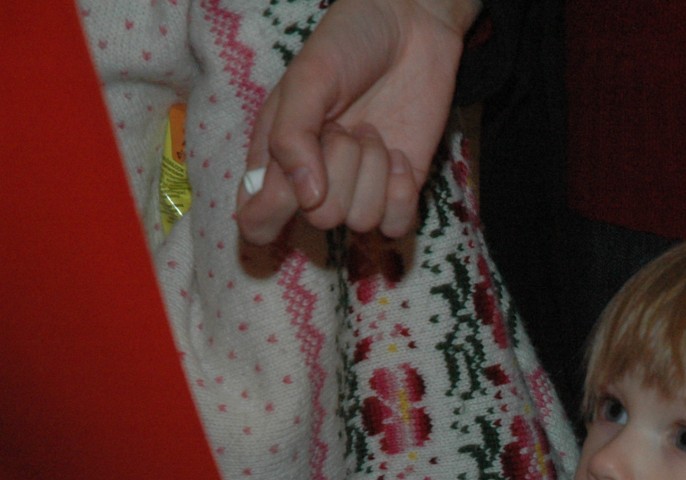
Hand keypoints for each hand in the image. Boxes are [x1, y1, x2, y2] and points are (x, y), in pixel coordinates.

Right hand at [236, 0, 481, 243]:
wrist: (410, 29)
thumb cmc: (347, 47)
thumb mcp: (307, 81)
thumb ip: (291, 137)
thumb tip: (307, 199)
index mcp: (275, 158)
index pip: (256, 220)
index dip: (266, 221)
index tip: (295, 191)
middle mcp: (314, 183)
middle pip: (320, 218)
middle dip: (338, 169)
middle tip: (344, 127)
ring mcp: (359, 190)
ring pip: (360, 221)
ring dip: (372, 171)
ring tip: (372, 130)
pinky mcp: (399, 193)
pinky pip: (396, 226)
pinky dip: (402, 192)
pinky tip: (399, 156)